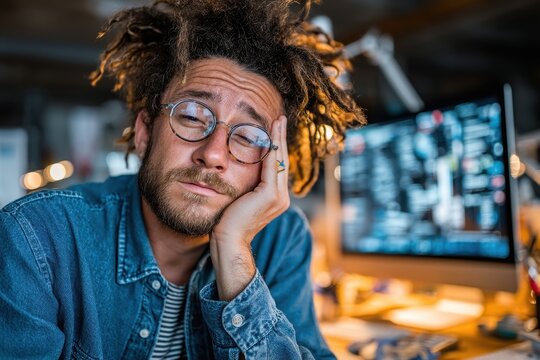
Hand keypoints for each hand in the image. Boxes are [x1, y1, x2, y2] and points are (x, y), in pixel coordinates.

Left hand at [210, 115, 289, 299]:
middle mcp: (281, 197)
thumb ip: (246, 186)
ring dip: (278, 138)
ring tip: (277, 120)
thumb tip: (239, 168)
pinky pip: (272, 166)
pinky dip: (271, 148)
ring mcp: (278, 197)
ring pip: (279, 160)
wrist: (228, 242)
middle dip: (280, 137)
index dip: (276, 147)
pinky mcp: (270, 195)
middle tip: (280, 117)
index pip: (278, 167)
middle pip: (282, 160)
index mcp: (275, 198)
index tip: (274, 129)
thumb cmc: (228, 223)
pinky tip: (270, 133)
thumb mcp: (239, 199)